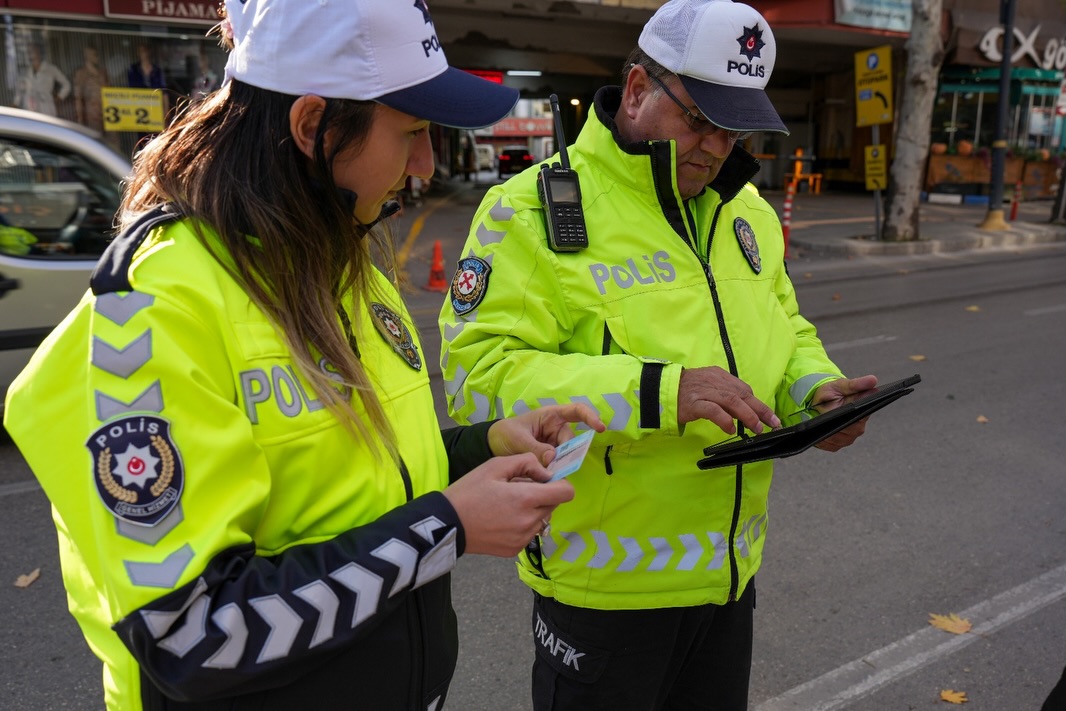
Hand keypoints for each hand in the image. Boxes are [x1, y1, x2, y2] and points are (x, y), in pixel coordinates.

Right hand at [443, 453, 574, 556]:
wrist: (447, 524)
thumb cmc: (469, 491)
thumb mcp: (495, 465)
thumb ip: (527, 462)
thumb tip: (546, 473)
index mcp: (526, 499)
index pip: (566, 493)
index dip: (560, 483)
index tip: (544, 480)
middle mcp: (529, 522)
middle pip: (554, 505)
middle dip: (543, 494)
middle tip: (517, 489)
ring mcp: (523, 538)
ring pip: (542, 519)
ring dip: (533, 510)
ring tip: (508, 505)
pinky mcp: (515, 550)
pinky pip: (530, 533)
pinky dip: (523, 524)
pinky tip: (502, 519)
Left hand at [488, 403, 604, 466]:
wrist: (490, 447)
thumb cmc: (505, 434)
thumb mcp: (518, 439)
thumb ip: (535, 448)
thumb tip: (553, 458)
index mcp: (550, 416)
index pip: (576, 411)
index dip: (590, 417)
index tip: (600, 428)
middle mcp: (556, 429)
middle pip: (571, 441)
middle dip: (566, 454)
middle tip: (554, 467)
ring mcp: (554, 445)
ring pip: (566, 456)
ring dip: (559, 465)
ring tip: (545, 472)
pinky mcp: (550, 459)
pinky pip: (558, 465)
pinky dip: (554, 471)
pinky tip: (545, 477)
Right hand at [677, 366, 780, 434]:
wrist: (660, 389)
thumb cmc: (685, 391)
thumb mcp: (708, 386)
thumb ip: (724, 394)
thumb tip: (744, 410)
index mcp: (719, 376)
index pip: (744, 389)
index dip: (758, 403)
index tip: (770, 416)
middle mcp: (714, 381)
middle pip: (742, 394)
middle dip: (760, 409)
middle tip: (772, 423)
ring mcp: (704, 391)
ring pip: (732, 401)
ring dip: (747, 415)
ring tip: (757, 428)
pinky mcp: (693, 403)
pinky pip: (713, 410)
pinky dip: (724, 419)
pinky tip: (731, 428)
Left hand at [809, 374, 878, 451]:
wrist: (820, 400)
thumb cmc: (833, 392)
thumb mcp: (842, 385)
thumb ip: (857, 384)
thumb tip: (873, 380)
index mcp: (863, 414)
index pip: (859, 420)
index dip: (849, 417)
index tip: (838, 411)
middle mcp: (857, 429)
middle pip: (848, 432)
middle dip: (835, 424)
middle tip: (824, 414)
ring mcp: (847, 439)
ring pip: (837, 440)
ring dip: (827, 431)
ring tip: (819, 421)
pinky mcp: (836, 445)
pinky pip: (829, 445)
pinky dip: (822, 439)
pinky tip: (817, 431)